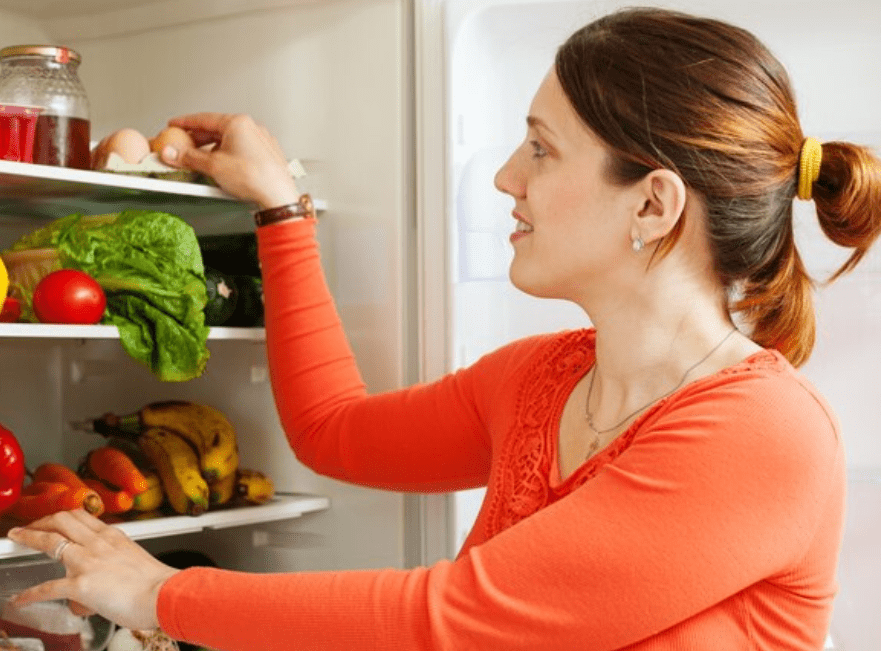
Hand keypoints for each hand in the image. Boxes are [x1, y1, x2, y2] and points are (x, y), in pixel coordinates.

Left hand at [7, 509, 178, 630]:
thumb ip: (118, 559)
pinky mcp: (81, 584)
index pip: (82, 516)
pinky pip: (47, 587)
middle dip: (41, 522)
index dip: (61, 516)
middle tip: (29, 528)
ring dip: (29, 539)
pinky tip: (21, 598)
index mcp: (114, 536)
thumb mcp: (136, 559)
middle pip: (62, 519)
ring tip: (17, 540)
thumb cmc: (156, 583)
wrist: (164, 594)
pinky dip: (30, 594)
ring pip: (51, 541)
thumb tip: (110, 573)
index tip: (52, 521)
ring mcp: (88, 561)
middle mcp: (99, 543)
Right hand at [160, 112, 300, 209]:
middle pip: (216, 131)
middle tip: (183, 148)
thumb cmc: (255, 178)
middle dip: (198, 140)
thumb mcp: (213, 166)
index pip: (204, 118)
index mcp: (238, 123)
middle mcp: (252, 129)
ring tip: (201, 164)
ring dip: (212, 151)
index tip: (174, 125)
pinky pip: (241, 152)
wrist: (278, 196)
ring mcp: (260, 142)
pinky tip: (220, 170)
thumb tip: (172, 153)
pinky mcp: (266, 155)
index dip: (185, 123)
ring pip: (229, 142)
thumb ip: (188, 158)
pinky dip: (228, 157)